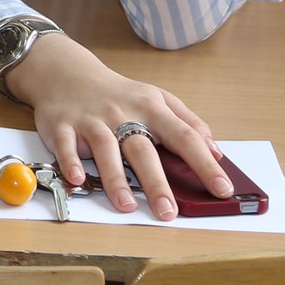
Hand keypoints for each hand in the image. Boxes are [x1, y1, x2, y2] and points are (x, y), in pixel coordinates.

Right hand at [1, 33, 227, 220]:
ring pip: (105, 149)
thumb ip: (188, 122)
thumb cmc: (119, 94)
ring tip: (126, 206)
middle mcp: (122, 114)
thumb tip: (216, 151)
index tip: (222, 189)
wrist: (68, 72)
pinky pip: (64, 145)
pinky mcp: (62, 126)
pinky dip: (70, 162)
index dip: (204, 163)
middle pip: (143, 148)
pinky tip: (76, 179)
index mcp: (151, 108)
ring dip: (115, 178)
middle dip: (156, 182)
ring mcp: (91, 120)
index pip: (184, 136)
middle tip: (169, 212)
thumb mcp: (157, 99)